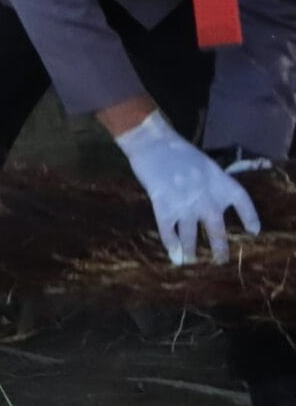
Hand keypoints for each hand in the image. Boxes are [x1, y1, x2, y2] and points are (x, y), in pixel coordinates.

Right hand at [114, 110, 260, 264]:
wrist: (153, 143)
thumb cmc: (178, 151)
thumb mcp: (205, 165)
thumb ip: (212, 185)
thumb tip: (213, 204)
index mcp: (220, 183)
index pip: (243, 202)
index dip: (250, 218)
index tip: (253, 231)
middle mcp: (207, 199)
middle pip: (216, 230)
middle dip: (219, 248)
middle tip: (220, 261)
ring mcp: (185, 205)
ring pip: (190, 235)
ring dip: (191, 251)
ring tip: (191, 261)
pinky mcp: (164, 207)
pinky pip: (168, 231)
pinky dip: (171, 244)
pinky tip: (173, 253)